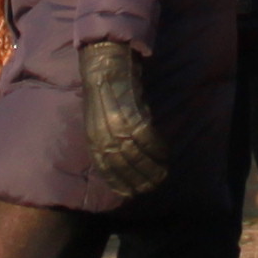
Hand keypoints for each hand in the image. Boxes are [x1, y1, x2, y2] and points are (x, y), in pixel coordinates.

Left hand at [77, 36, 170, 204]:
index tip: (132, 193)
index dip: (119, 183)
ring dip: (153, 166)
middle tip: (153, 186)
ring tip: (163, 174)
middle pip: (124, 166)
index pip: (105, 169)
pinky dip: (158, 148)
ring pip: (138, 155)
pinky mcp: (132, 114)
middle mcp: (103, 135)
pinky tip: (165, 153)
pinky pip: (148, 138)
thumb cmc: (103, 91)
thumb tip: (122, 158)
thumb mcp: (97, 121)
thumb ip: (107, 140)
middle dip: (140, 179)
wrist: (105, 64)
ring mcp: (118, 125)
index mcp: (92, 138)